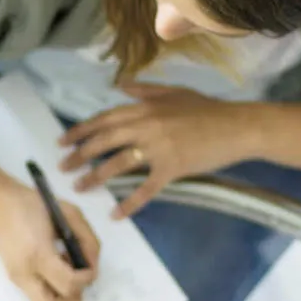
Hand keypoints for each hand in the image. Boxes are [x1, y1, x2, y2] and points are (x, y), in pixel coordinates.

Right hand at [0, 166, 99, 300]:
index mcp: (38, 253)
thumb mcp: (69, 213)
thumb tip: (92, 264)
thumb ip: (88, 240)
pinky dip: (52, 289)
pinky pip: (38, 296)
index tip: (89, 265)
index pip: (68, 284)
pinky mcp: (15, 279)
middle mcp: (24, 272)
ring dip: (62, 296)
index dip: (86, 279)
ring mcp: (17, 278)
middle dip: (71, 300)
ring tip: (65, 271)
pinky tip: (54, 267)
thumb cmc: (33, 203)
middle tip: (77, 278)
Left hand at [59, 84, 255, 218]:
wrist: (238, 127)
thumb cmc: (207, 109)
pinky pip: (146, 188)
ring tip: (80, 188)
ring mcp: (159, 148)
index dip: (80, 131)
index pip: (104, 119)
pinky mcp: (173, 168)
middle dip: (79, 155)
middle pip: (104, 141)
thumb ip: (146, 90)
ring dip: (95, 177)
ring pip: (118, 164)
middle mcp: (147, 126)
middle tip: (63, 168)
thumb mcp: (175, 93)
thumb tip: (121, 86)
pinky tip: (116, 214)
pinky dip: (130, 203)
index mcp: (145, 108)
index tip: (62, 142)